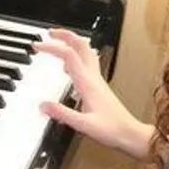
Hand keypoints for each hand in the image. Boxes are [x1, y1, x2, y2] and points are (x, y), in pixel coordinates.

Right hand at [34, 28, 152, 158]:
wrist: (130, 134)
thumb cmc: (112, 130)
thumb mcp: (83, 125)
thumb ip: (63, 114)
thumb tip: (43, 105)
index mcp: (88, 84)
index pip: (69, 55)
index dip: (52, 47)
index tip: (38, 46)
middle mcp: (94, 78)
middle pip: (81, 45)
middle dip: (65, 35)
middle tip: (50, 34)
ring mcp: (98, 81)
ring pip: (87, 52)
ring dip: (72, 43)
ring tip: (58, 43)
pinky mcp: (100, 86)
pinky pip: (88, 64)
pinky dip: (77, 57)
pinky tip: (69, 66)